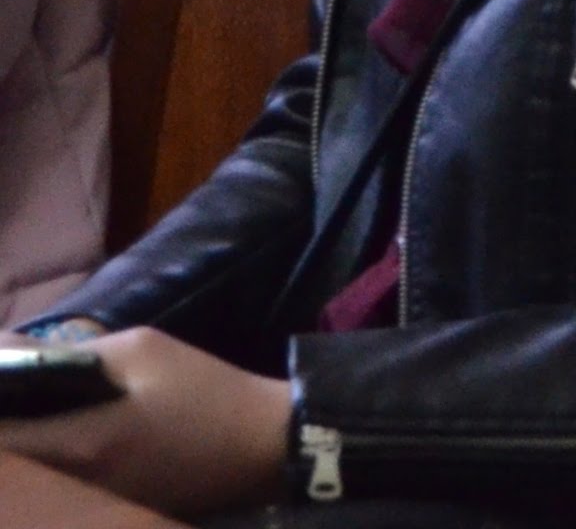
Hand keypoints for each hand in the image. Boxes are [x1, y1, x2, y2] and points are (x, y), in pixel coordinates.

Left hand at [0, 328, 291, 512]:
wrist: (263, 444)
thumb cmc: (204, 390)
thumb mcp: (143, 351)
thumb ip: (68, 353)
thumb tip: (5, 349)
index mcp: (79, 444)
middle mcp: (73, 485)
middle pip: (8, 468)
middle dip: (4, 433)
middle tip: (13, 403)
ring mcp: (88, 504)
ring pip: (29, 481)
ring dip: (23, 452)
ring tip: (36, 419)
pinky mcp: (103, 513)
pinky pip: (54, 491)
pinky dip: (47, 467)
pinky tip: (66, 442)